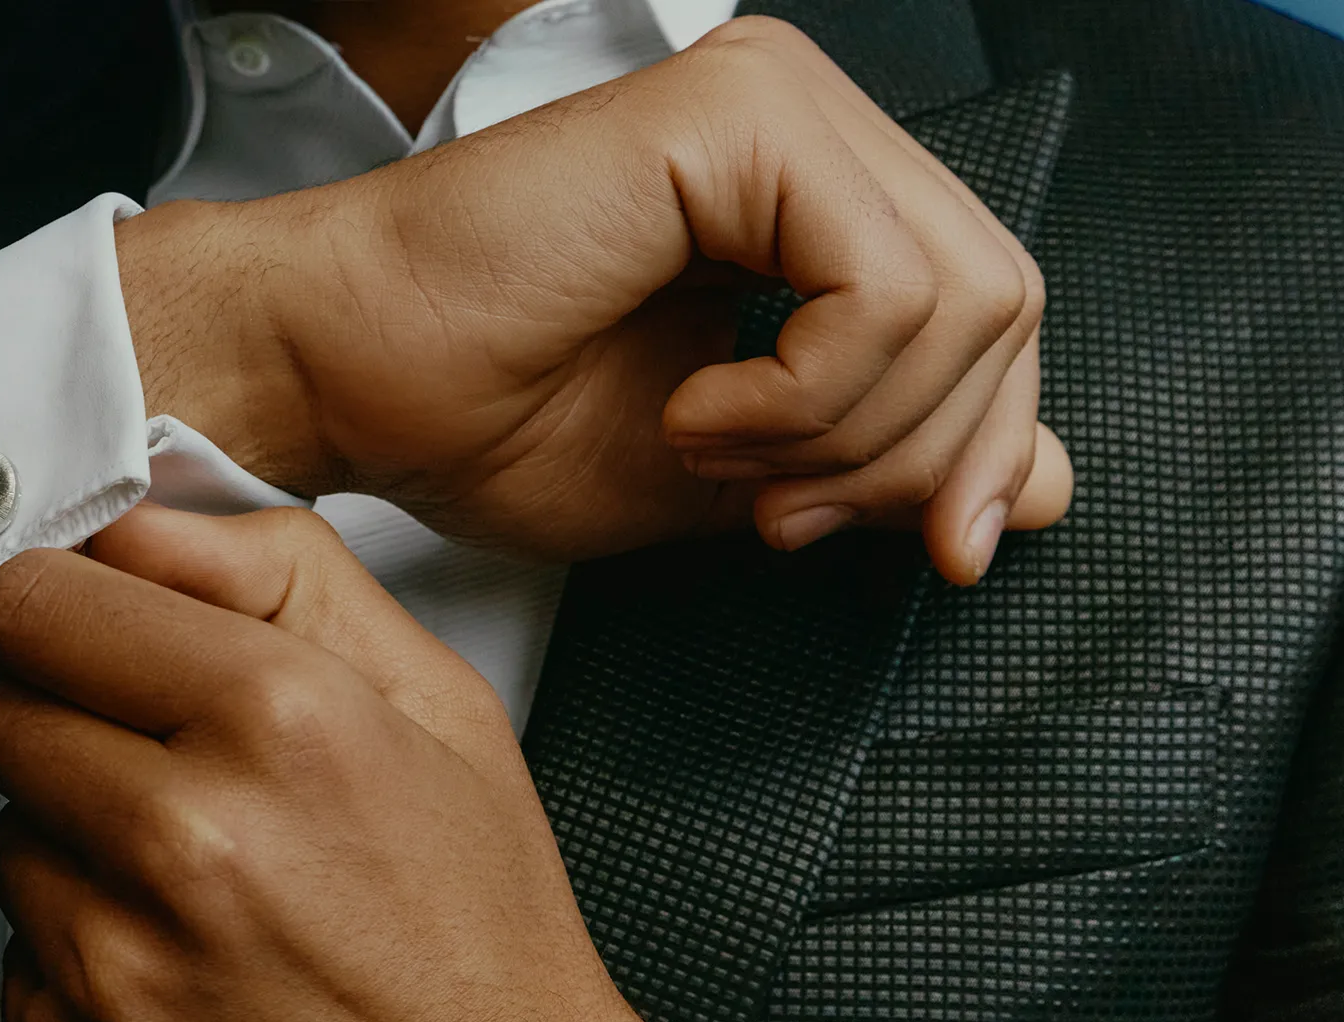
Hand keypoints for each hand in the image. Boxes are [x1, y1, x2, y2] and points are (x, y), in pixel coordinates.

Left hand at [0, 506, 677, 1021]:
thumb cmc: (492, 950)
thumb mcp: (452, 719)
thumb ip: (293, 579)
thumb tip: (140, 526)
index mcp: (280, 724)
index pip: (45, 603)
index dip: (75, 624)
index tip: (103, 656)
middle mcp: (182, 844)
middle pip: (7, 720)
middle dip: (79, 741)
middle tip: (182, 802)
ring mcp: (114, 980)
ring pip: (8, 854)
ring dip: (84, 870)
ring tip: (207, 924)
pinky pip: (17, 984)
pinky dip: (84, 988)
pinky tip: (191, 1014)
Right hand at [121, 16, 1071, 583]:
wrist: (347, 376)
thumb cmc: (488, 417)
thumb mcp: (734, 479)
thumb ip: (882, 469)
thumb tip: (1036, 484)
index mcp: (809, 209)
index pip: (992, 319)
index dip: (981, 453)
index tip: (932, 552)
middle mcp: (810, 136)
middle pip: (1006, 309)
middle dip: (914, 461)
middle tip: (782, 513)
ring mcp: (780, 109)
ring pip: (967, 304)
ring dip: (842, 437)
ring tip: (710, 449)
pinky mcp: (740, 116)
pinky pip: (882, 292)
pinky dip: (805, 397)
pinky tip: (697, 408)